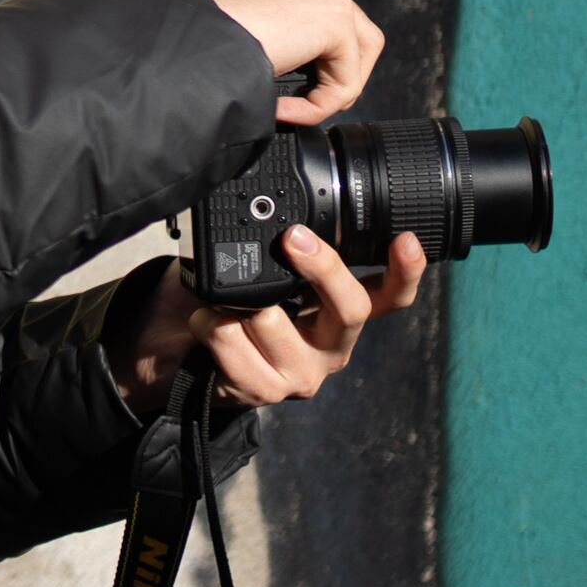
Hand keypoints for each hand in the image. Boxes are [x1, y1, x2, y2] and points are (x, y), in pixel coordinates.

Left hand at [115, 229, 426, 411]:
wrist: (180, 353)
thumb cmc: (230, 303)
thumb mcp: (266, 272)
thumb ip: (285, 248)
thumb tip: (283, 194)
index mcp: (341, 313)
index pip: (390, 297)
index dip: (406, 271)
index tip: (406, 239)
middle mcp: (332, 347)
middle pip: (351, 310)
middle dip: (322, 269)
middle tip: (293, 236)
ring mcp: (301, 374)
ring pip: (274, 320)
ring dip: (236, 300)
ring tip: (221, 299)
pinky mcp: (264, 392)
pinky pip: (234, 345)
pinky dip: (210, 324)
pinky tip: (205, 322)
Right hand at [187, 0, 382, 125]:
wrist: (174, 42)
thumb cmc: (178, 41)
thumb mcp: (212, 24)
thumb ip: (244, 26)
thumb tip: (262, 59)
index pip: (303, 6)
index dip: (296, 53)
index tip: (265, 82)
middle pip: (341, 22)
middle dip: (324, 69)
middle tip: (297, 102)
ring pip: (356, 45)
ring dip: (329, 87)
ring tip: (297, 110)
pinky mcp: (331, 12)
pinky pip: (348, 71)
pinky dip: (322, 102)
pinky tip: (284, 109)